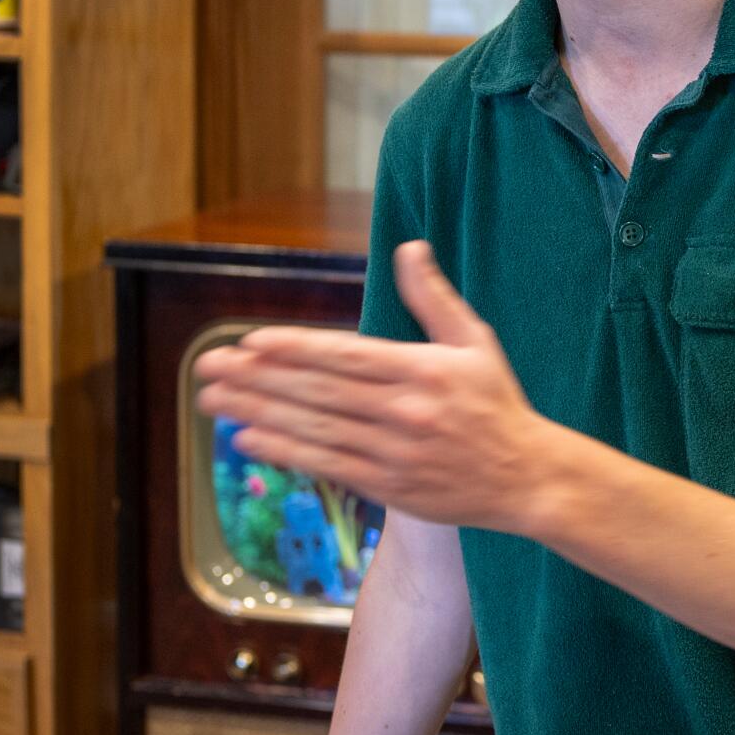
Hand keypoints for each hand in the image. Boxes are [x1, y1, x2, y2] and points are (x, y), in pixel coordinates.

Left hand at [193, 241, 553, 530]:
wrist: (526, 476)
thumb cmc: (497, 403)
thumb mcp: (475, 340)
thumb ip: (433, 297)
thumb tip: (409, 248)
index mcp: (424, 368)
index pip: (346, 355)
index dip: (294, 348)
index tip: (251, 341)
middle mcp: (405, 409)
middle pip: (319, 391)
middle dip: (257, 377)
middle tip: (209, 367)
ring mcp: (394, 451)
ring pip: (314, 428)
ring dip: (257, 413)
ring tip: (212, 400)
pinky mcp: (389, 486)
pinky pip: (327, 465)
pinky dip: (284, 451)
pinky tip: (248, 438)